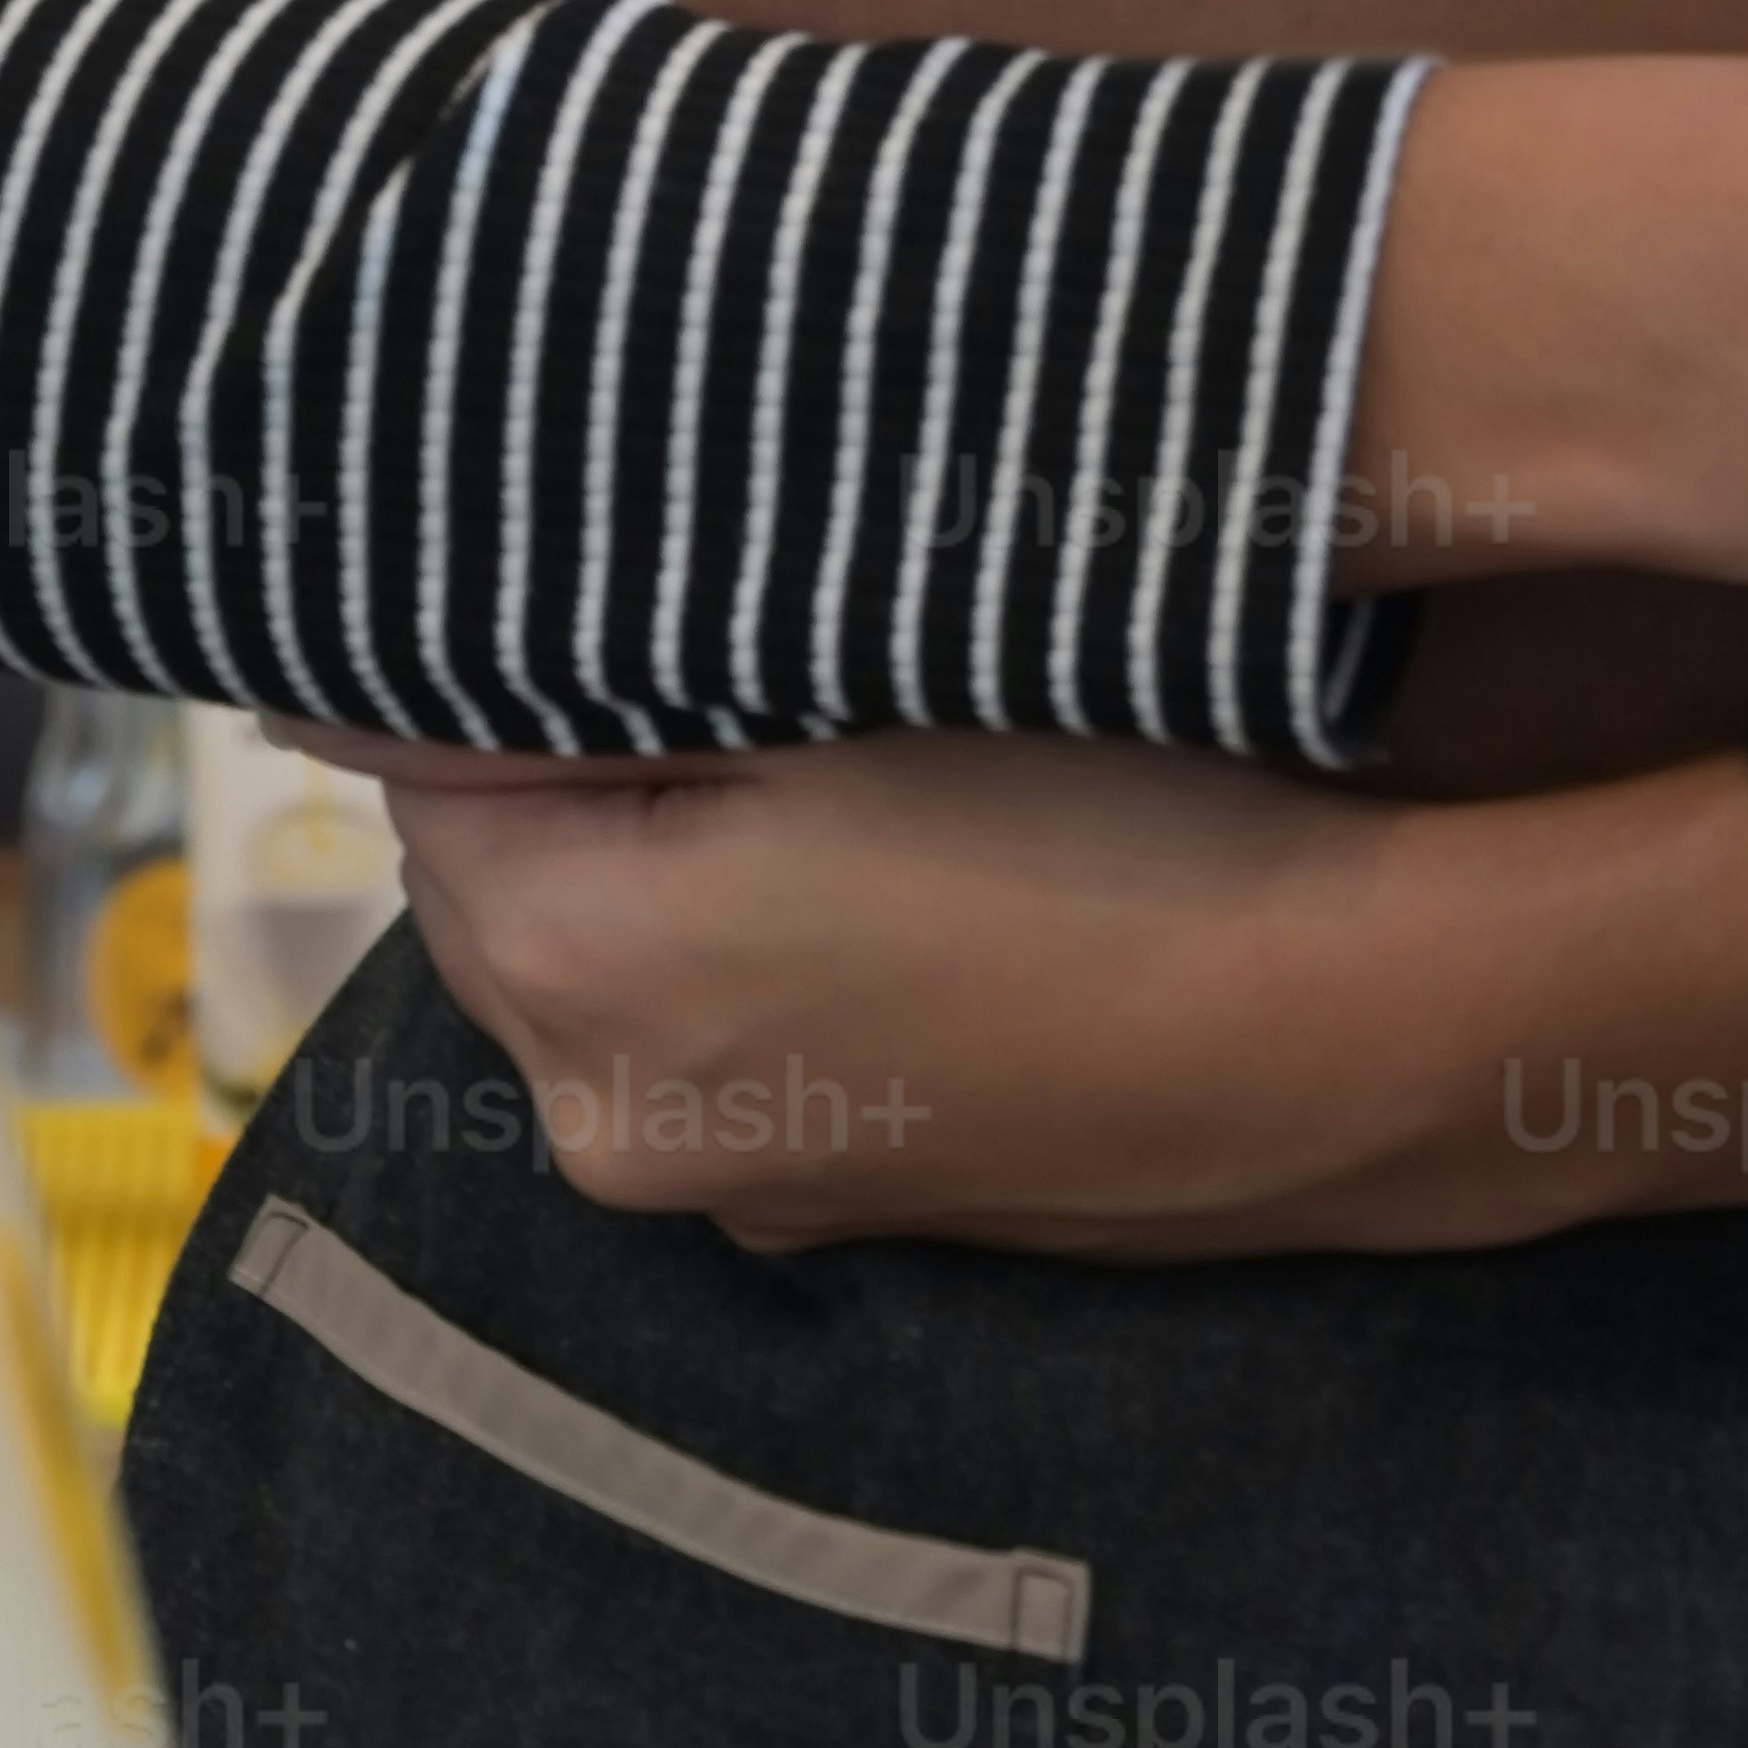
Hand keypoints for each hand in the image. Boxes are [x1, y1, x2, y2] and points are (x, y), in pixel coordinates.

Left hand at [260, 726, 1747, 1256]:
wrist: (1365, 1032)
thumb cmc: (1119, 819)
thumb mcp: (847, 659)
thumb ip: (600, 641)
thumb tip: (381, 631)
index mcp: (572, 975)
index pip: (418, 758)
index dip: (503, 636)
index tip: (608, 545)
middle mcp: (611, 1122)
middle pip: (512, 871)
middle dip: (582, 746)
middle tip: (733, 609)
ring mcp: (743, 1186)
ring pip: (629, 949)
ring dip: (682, 842)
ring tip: (839, 724)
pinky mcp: (855, 1202)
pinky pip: (744, 1029)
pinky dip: (779, 940)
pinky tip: (917, 859)